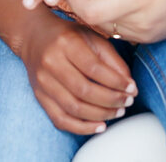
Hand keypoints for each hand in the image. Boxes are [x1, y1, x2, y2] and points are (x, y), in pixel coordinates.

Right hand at [0, 0, 134, 135]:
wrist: (34, 37)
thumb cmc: (69, 37)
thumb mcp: (92, 38)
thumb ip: (112, 60)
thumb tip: (130, 87)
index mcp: (66, 43)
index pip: (94, 69)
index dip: (116, 82)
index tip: (131, 89)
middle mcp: (51, 63)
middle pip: (84, 91)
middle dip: (111, 100)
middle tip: (127, 102)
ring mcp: (43, 82)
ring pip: (74, 108)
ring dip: (100, 115)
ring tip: (117, 112)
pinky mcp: (40, 97)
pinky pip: (61, 120)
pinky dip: (82, 128)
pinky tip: (99, 126)